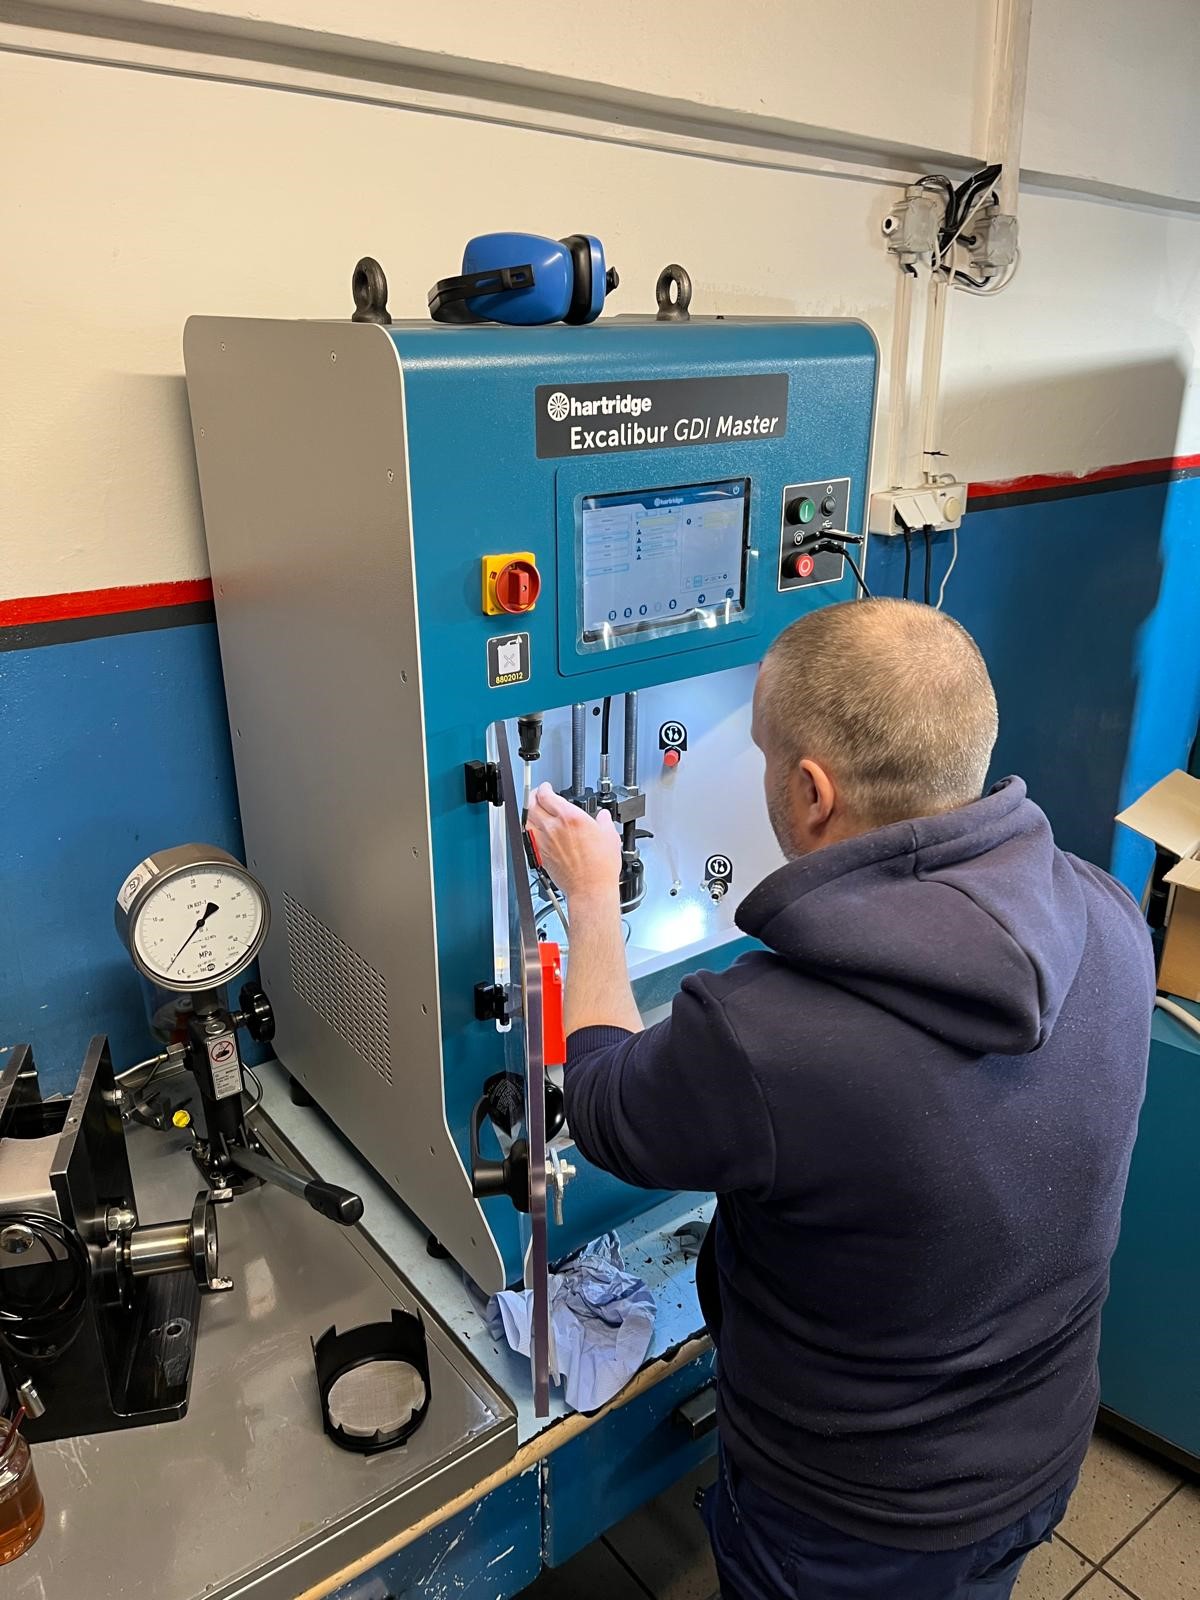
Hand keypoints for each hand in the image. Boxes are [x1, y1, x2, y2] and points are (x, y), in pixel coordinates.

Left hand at [527, 783, 621, 899]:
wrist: (590, 888)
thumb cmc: (600, 867)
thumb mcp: (609, 836)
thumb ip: (604, 821)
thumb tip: (603, 816)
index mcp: (570, 817)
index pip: (546, 795)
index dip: (544, 788)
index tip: (546, 788)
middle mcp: (553, 827)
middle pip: (532, 804)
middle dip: (533, 796)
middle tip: (538, 795)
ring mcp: (544, 841)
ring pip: (526, 820)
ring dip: (528, 811)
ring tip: (533, 810)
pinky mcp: (540, 854)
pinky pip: (528, 836)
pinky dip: (529, 829)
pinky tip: (534, 829)